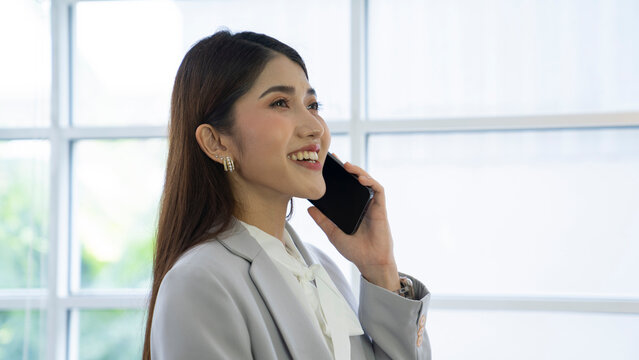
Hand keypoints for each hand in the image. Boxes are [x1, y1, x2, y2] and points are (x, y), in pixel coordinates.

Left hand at [307, 159, 399, 291]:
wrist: (369, 261)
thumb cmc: (354, 249)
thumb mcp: (332, 233)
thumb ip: (322, 220)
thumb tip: (309, 209)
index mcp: (351, 208)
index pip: (345, 187)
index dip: (337, 176)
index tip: (327, 166)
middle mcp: (362, 203)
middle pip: (356, 180)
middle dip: (347, 168)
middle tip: (334, 159)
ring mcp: (372, 205)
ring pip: (367, 181)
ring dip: (358, 171)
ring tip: (347, 166)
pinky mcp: (381, 208)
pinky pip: (378, 190)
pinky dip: (371, 181)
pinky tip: (361, 178)